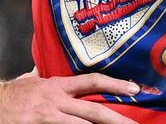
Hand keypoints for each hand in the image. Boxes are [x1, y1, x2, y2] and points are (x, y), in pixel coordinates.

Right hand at [0, 72, 139, 122]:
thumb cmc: (13, 95)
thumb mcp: (32, 81)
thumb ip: (44, 75)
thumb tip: (44, 65)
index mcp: (59, 86)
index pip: (93, 81)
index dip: (115, 84)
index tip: (135, 89)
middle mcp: (56, 101)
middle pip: (93, 110)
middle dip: (116, 118)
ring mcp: (47, 118)